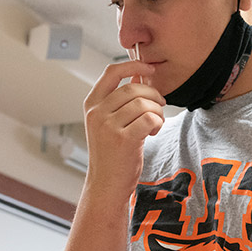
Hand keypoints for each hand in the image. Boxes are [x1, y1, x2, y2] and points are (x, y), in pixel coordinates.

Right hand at [83, 60, 164, 197]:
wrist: (106, 185)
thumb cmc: (111, 153)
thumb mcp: (109, 122)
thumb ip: (120, 99)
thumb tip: (139, 73)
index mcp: (91, 104)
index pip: (112, 72)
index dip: (133, 64)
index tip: (149, 68)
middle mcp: (97, 113)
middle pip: (133, 87)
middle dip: (153, 94)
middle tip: (159, 106)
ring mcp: (108, 126)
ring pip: (144, 103)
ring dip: (157, 111)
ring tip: (155, 123)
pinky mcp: (123, 140)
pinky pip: (150, 118)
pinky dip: (157, 123)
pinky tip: (152, 132)